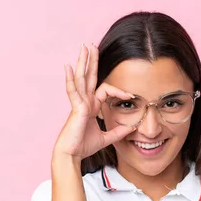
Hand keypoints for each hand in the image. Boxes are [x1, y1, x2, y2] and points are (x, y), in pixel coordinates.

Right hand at [53, 43, 136, 159]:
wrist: (72, 154)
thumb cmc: (84, 146)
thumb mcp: (106, 138)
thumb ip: (118, 132)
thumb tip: (132, 129)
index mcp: (90, 107)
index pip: (105, 90)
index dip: (119, 91)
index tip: (131, 95)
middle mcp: (84, 102)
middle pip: (88, 77)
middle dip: (91, 61)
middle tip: (91, 45)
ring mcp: (79, 103)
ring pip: (81, 78)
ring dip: (83, 62)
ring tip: (84, 47)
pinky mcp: (76, 108)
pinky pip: (73, 90)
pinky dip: (70, 79)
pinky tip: (69, 66)